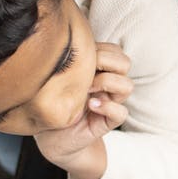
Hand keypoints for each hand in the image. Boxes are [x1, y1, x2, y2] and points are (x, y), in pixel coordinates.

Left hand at [34, 42, 132, 172]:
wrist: (50, 135)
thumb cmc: (52, 103)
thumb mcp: (56, 77)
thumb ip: (66, 63)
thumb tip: (65, 43)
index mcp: (99, 70)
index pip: (115, 51)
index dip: (101, 50)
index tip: (78, 58)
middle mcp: (107, 85)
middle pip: (124, 63)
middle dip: (106, 63)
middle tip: (84, 72)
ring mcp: (109, 102)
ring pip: (127, 85)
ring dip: (107, 83)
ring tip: (86, 89)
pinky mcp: (107, 122)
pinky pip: (121, 112)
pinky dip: (108, 107)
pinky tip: (90, 106)